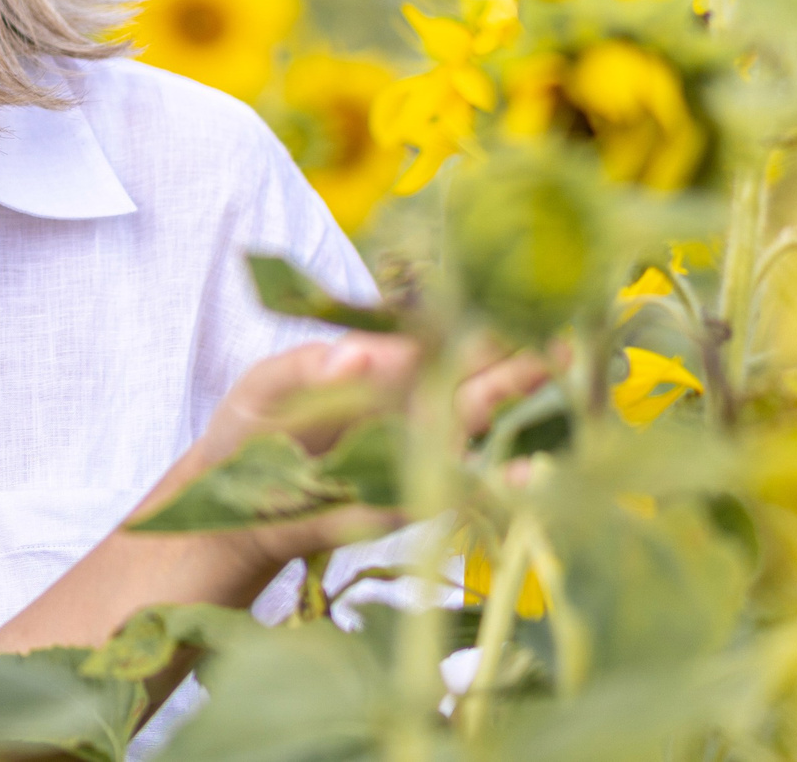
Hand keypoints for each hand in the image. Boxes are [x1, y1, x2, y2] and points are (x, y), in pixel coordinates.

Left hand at [180, 335, 555, 566]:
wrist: (231, 505)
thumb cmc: (250, 430)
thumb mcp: (268, 387)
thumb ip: (310, 368)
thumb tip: (365, 352)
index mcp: (378, 361)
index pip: (435, 329)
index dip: (473, 311)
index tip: (514, 290)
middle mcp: (409, 399)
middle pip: (472, 370)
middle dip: (518, 350)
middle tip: (565, 329)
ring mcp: (419, 448)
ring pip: (481, 420)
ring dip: (523, 400)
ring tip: (565, 375)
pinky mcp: (417, 498)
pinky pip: (464, 488)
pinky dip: (496, 482)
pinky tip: (527, 470)